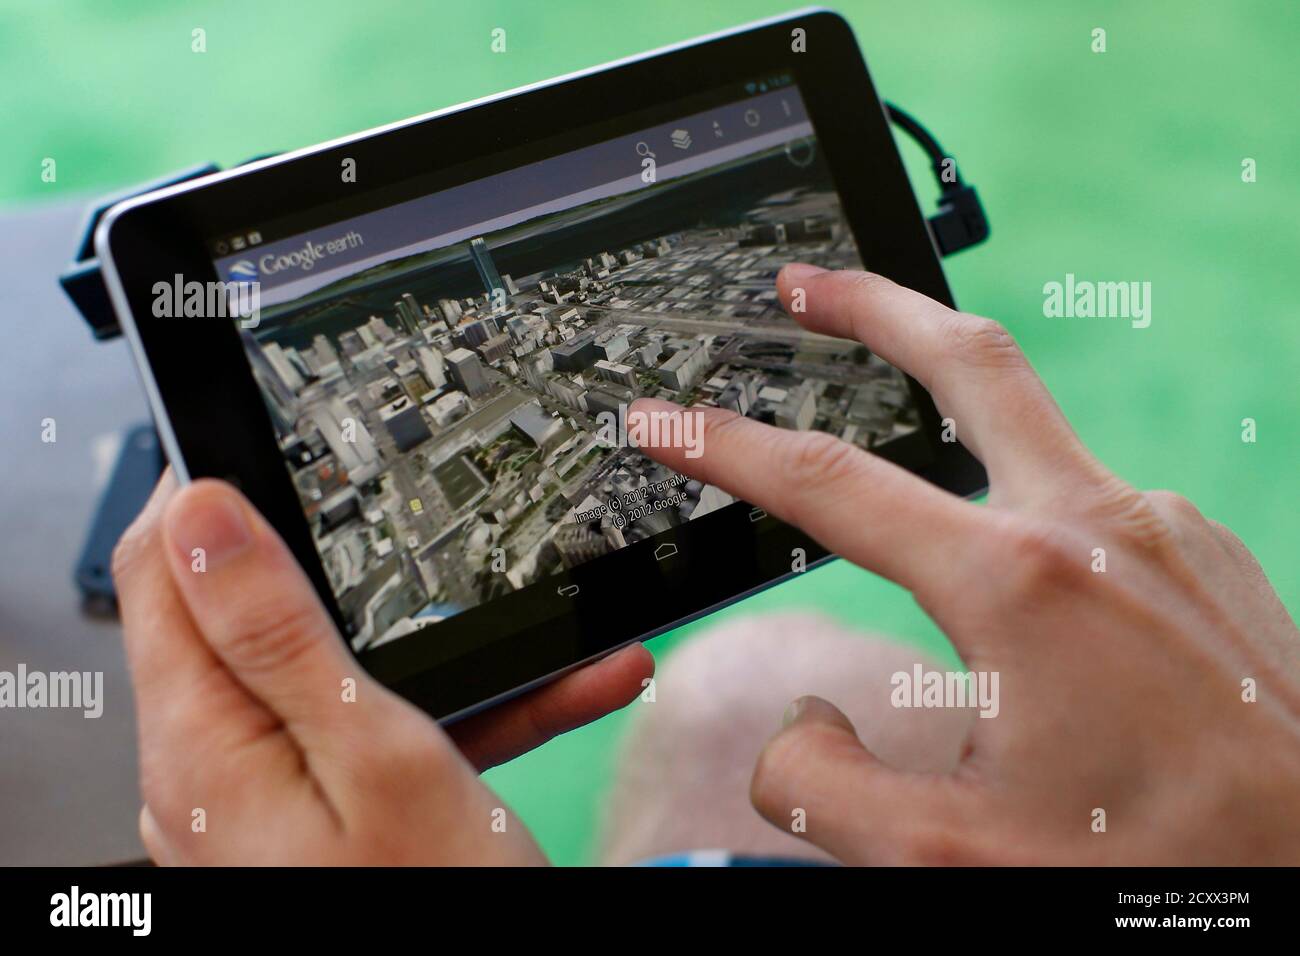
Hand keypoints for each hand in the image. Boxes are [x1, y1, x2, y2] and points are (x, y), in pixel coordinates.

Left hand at [113, 474, 651, 863]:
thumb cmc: (430, 906)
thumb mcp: (370, 755)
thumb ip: (274, 631)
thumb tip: (197, 512)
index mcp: (207, 739)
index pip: (160, 563)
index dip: (213, 487)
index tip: (279, 437)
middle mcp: (217, 765)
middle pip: (259, 614)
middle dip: (359, 567)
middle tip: (431, 524)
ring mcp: (270, 794)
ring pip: (342, 674)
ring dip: (444, 644)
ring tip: (547, 624)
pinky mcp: (321, 815)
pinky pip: (378, 734)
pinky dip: (461, 708)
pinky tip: (560, 687)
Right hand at [631, 264, 1299, 864]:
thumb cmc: (1155, 863)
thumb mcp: (952, 857)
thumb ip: (824, 788)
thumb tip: (799, 726)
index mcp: (1017, 586)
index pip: (828, 486)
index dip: (726, 447)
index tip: (666, 420)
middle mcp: (1093, 524)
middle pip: (963, 359)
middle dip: (870, 305)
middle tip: (803, 283)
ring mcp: (1160, 524)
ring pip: (1031, 424)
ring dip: (949, 401)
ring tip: (895, 414)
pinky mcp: (1199, 546)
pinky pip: (1085, 497)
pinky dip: (1025, 501)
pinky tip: (1017, 568)